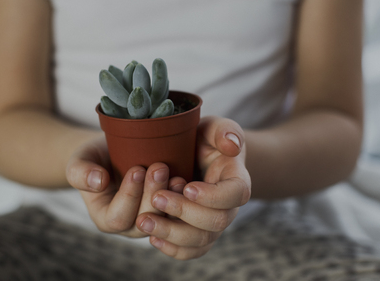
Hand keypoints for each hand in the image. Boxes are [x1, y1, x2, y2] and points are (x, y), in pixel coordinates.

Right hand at [66, 134, 185, 237]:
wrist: (112, 153)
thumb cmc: (94, 159)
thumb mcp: (79, 161)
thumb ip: (80, 172)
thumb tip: (98, 182)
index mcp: (106, 219)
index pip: (118, 217)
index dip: (129, 196)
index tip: (137, 170)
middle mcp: (131, 225)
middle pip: (146, 219)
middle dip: (153, 194)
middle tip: (159, 168)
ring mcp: (153, 219)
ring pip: (166, 218)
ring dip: (172, 198)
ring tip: (177, 175)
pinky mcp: (169, 210)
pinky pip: (179, 212)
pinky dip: (184, 198)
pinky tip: (187, 179)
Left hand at [136, 116, 250, 258]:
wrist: (198, 156)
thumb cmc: (206, 140)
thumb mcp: (215, 127)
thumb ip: (225, 131)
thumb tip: (232, 145)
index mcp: (236, 180)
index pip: (235, 195)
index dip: (213, 196)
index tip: (187, 186)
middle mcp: (228, 207)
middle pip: (216, 222)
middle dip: (184, 212)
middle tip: (157, 197)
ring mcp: (213, 224)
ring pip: (200, 241)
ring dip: (171, 234)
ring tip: (143, 221)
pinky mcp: (197, 233)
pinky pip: (190, 251)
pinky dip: (172, 248)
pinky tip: (152, 237)